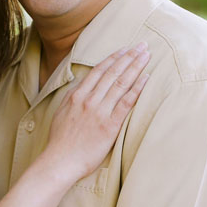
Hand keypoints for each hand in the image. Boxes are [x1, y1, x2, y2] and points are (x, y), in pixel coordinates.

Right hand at [45, 43, 149, 181]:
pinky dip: (137, 88)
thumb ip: (73, 97)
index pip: (98, 71)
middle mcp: (89, 100)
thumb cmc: (60, 140)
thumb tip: (81, 86)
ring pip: (121, 83)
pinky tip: (146, 78)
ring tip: (147, 55)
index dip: (113, 58)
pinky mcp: (110, 125)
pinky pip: (126, 103)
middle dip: (129, 56)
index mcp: (77, 95)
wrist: (60, 161)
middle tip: (142, 45)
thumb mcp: (61, 112)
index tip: (125, 48)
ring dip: (135, 67)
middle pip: (112, 73)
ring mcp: (100, 112)